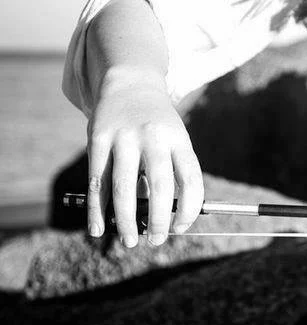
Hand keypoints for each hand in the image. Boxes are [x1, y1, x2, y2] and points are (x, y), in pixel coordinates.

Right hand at [86, 67, 203, 246]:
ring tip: (131, 241)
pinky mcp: (97, 140)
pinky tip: (98, 229)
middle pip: (160, 186)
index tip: (183, 227)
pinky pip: (97, 182)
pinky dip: (97, 209)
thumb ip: (171, 173)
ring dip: (126, 220)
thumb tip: (165, 219)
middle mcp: (153, 137)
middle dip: (159, 219)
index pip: (191, 179)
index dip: (189, 209)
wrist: (129, 83)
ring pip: (124, 188)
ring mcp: (124, 138)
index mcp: (179, 139)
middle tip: (158, 240)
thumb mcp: (174, 139)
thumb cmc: (157, 124)